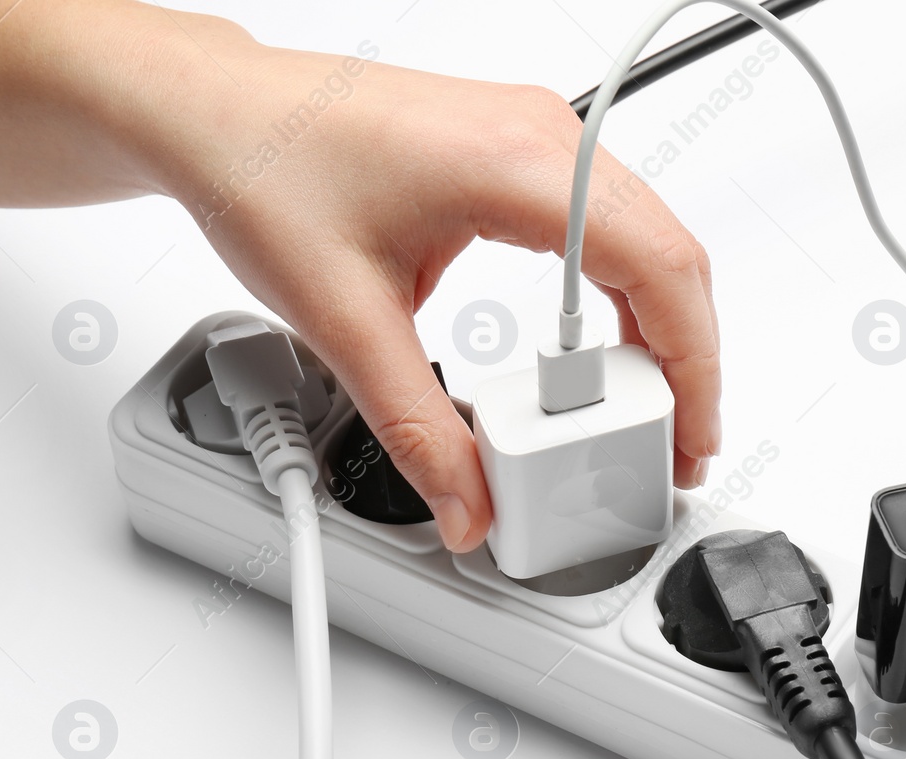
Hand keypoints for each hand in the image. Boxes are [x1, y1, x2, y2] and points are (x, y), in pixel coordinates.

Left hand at [147, 24, 722, 550]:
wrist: (212, 110)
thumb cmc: (262, 166)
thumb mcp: (343, 320)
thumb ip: (415, 427)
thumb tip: (467, 501)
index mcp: (516, 164)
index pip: (660, 267)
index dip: (693, 365)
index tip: (689, 438)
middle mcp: (544, 136)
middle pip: (673, 254)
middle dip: (687, 360)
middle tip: (672, 444)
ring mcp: (538, 135)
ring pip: (649, 237)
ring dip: (660, 327)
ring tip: (640, 410)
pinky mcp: (521, 151)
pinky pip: (610, 224)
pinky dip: (623, 294)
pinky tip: (600, 352)